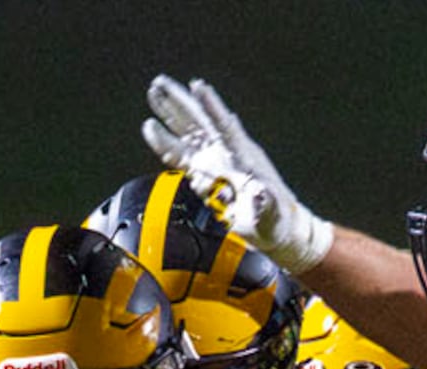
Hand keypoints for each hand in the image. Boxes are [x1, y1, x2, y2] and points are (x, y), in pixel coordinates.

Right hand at [140, 76, 333, 269]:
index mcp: (243, 156)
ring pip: (187, 131)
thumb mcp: (271, 214)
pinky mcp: (204, 173)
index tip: (198, 86)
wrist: (274, 226)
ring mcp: (214, 161)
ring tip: (154, 91)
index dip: (211, 106)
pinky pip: (179, 155)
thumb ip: (263, 204)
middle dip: (181, 101)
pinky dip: (164, 142)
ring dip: (171, 112)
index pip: (224, 126)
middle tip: (161, 82)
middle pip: (200, 121)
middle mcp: (226, 153)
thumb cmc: (275, 219)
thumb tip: (259, 194)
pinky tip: (151, 128)